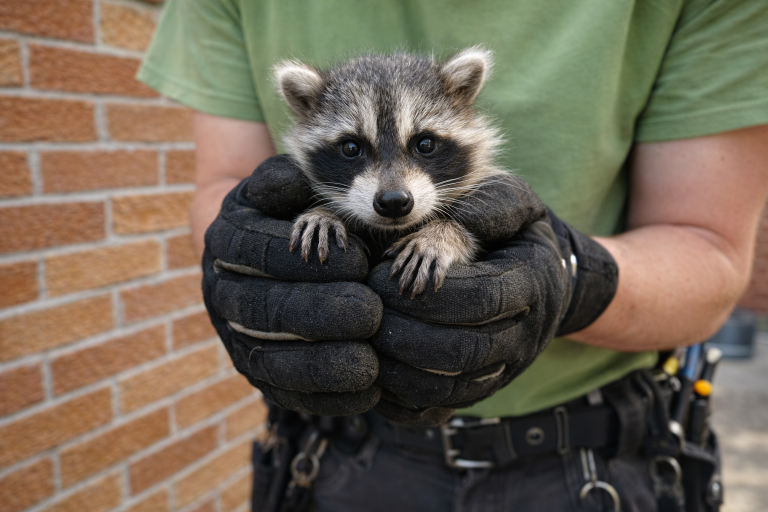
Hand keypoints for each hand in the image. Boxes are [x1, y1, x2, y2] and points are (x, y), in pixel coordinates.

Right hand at [202, 156, 383, 415]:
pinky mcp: (257, 372)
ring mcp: (236, 337)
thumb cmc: (287, 211)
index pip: (261, 252)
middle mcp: (223, 293)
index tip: (358, 261)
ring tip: (369, 364)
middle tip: (370, 314)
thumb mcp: (283, 186)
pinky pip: (285, 392)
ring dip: (321, 365)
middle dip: (320, 314)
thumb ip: (288, 180)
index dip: (309, 260)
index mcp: (227, 242)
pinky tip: (364, 392)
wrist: (258, 253)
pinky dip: (324, 397)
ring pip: (271, 359)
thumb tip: (293, 181)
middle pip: (266, 310)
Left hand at [367, 175, 618, 424]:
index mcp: (533, 283)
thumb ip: (489, 206)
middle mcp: (526, 333)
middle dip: (410, 334)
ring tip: (369, 343)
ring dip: (403, 370)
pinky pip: (444, 407)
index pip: (482, 297)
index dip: (430, 293)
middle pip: (466, 350)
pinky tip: (378, 375)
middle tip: (370, 315)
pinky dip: (406, 399)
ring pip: (454, 387)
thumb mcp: (515, 204)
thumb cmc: (518, 233)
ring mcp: (508, 367)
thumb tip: (455, 221)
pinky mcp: (486, 387)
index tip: (386, 279)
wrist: (548, 278)